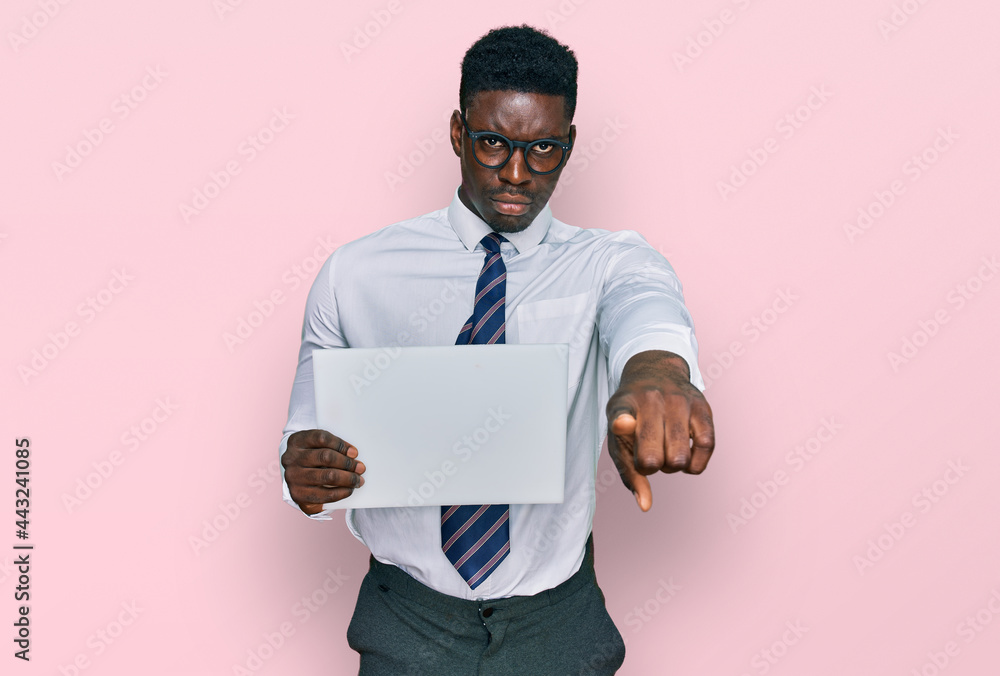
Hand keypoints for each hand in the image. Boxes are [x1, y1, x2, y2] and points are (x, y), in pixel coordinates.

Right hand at [282, 429, 365, 514]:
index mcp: (296, 441)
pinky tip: (349, 489)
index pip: (321, 438)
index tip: (354, 452)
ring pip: (327, 476)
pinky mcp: (297, 494)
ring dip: (348, 478)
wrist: (294, 476)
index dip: (340, 444)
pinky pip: (325, 494)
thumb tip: (353, 455)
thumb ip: (331, 446)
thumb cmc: (311, 457)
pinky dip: (341, 492)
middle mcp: (291, 458)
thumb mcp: (315, 445)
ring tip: (358, 480)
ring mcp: (293, 477)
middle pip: (326, 457)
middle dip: (347, 463)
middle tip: (360, 468)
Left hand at [606, 350, 714, 511]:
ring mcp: (678, 400)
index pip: (621, 416)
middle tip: (650, 454)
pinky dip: (696, 464)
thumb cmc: (634, 415)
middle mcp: (650, 399)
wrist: (655, 372)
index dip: (622, 423)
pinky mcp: (702, 406)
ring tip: (667, 454)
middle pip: (652, 458)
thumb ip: (628, 472)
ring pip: (679, 457)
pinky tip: (687, 459)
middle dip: (652, 467)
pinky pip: (706, 446)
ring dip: (673, 467)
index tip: (622, 424)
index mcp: (622, 406)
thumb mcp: (619, 438)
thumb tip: (645, 505)